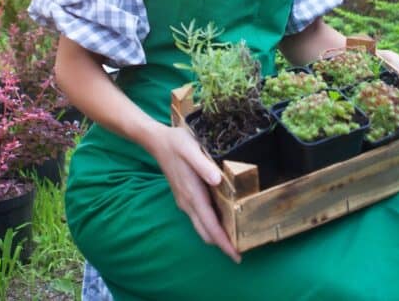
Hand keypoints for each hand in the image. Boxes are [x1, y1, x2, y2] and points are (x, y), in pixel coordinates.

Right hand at [148, 124, 240, 262]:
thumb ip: (203, 165)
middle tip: (242, 252)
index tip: (237, 256)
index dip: (224, 242)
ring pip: (202, 227)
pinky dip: (211, 225)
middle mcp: (188, 203)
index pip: (210, 226)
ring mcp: (185, 201)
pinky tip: (223, 219)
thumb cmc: (176, 143)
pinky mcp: (185, 197)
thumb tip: (217, 180)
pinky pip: (199, 218)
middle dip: (223, 244)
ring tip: (236, 238)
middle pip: (206, 232)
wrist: (157, 141)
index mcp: (192, 195)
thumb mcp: (191, 149)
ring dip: (217, 236)